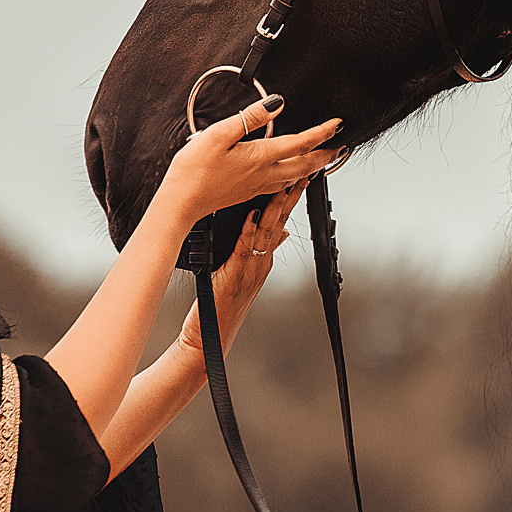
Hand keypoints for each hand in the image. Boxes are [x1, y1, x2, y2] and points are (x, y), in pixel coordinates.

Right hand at [160, 95, 339, 223]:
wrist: (181, 202)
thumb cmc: (194, 171)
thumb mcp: (219, 134)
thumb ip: (249, 118)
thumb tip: (275, 104)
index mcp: (260, 158)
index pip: (300, 143)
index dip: (322, 132)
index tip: (337, 124)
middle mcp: (264, 175)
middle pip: (305, 165)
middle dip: (326, 154)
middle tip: (340, 145)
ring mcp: (258, 187)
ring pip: (295, 177)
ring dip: (313, 166)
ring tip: (322, 158)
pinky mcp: (249, 193)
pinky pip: (281, 184)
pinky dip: (295, 177)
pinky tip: (291, 175)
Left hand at [180, 178, 306, 354]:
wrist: (210, 338)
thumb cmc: (220, 305)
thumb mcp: (244, 275)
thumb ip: (260, 251)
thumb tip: (278, 231)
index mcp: (263, 261)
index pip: (280, 223)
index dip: (290, 199)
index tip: (299, 177)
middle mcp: (261, 264)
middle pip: (279, 223)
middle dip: (289, 197)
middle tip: (301, 173)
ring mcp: (251, 271)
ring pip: (266, 234)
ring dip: (274, 209)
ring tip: (282, 186)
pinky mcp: (235, 276)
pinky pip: (244, 249)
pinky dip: (248, 231)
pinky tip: (251, 216)